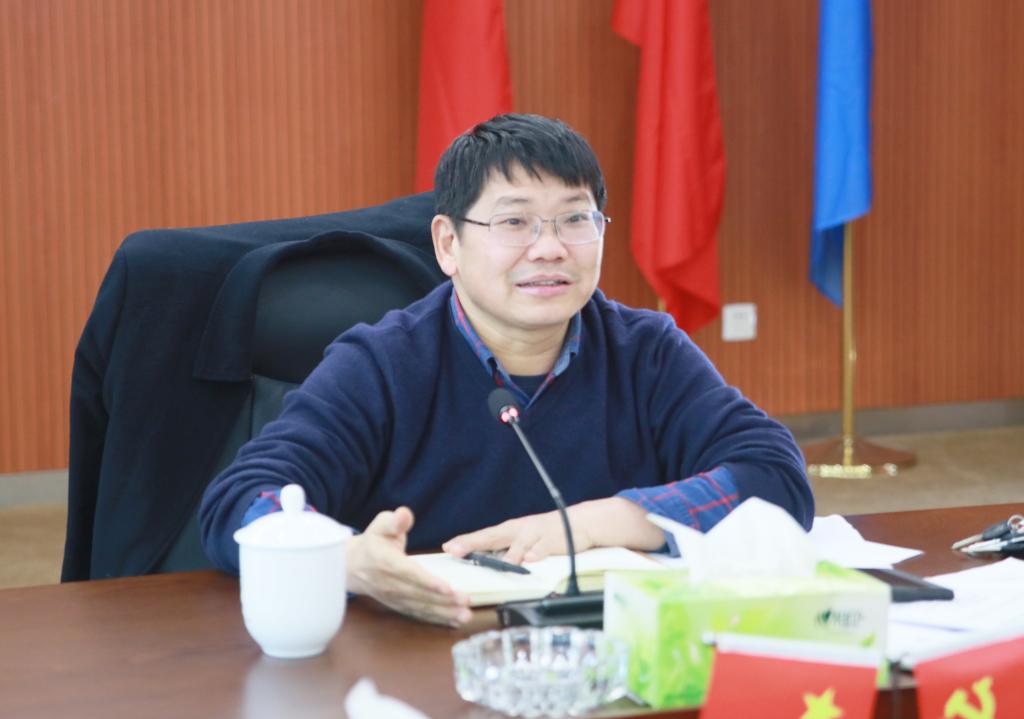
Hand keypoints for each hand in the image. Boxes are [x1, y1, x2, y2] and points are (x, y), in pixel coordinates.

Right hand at [346, 507, 471, 626]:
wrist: (352, 567)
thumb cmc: (373, 542)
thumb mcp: (380, 525)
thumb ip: (394, 520)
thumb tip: (404, 514)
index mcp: (386, 562)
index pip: (408, 573)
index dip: (427, 581)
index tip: (446, 586)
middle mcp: (390, 584)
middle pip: (419, 594)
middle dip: (443, 599)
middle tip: (466, 600)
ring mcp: (394, 598)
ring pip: (421, 607)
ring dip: (444, 613)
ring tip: (465, 615)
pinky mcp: (399, 606)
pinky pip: (419, 614)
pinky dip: (438, 619)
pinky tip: (455, 620)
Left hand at [442, 508, 596, 564]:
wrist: (579, 522)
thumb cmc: (544, 533)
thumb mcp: (522, 539)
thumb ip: (505, 550)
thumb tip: (482, 560)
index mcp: (510, 530)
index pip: (483, 536)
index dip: (465, 542)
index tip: (448, 548)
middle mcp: (519, 531)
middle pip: (493, 537)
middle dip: (473, 543)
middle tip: (456, 551)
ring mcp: (536, 535)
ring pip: (519, 546)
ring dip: (507, 556)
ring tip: (495, 564)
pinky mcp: (554, 541)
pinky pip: (544, 548)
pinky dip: (537, 553)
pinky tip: (531, 559)